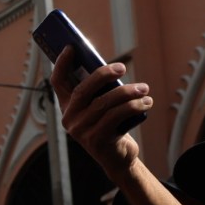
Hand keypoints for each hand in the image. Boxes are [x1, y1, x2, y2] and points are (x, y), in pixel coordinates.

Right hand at [49, 47, 151, 178]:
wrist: (117, 158)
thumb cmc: (110, 126)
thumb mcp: (101, 107)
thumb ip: (100, 91)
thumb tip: (111, 68)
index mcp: (67, 107)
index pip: (58, 82)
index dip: (62, 63)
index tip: (71, 47)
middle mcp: (69, 118)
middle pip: (83, 90)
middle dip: (103, 75)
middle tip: (122, 67)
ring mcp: (81, 130)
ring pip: (104, 103)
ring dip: (128, 92)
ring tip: (144, 89)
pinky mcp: (97, 139)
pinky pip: (117, 116)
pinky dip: (134, 106)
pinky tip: (146, 102)